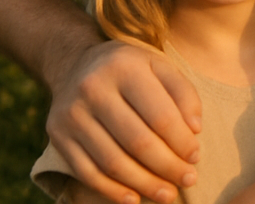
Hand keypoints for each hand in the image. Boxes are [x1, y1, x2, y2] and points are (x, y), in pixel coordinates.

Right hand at [46, 39, 201, 203]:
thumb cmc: (130, 67)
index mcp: (126, 67)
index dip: (181, 141)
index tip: (196, 156)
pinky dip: (111, 190)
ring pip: (112, 162)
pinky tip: (133, 199)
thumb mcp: (158, 65)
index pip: (159, 114)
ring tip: (167, 194)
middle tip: (188, 179)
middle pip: (137, 141)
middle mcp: (94, 89)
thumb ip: (182, 92)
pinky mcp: (58, 137)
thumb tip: (194, 130)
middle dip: (167, 166)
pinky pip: (87, 172)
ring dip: (143, 183)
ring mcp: (72, 115)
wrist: (75, 65)